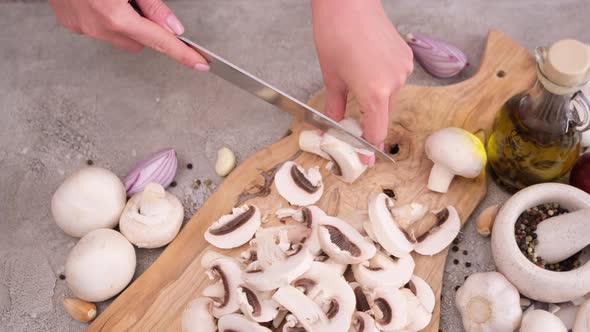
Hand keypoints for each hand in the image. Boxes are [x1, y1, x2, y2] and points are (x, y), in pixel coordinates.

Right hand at [48, 0, 208, 70]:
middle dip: (146, 29)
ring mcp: (81, 26)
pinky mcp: (69, 22)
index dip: (182, 53)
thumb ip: (153, 5)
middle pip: (139, 42)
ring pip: (118, 37)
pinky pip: (98, 28)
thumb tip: (172, 27)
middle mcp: (96, 26)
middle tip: (137, 3)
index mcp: (114, 15)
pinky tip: (99, 0)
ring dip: (124, 23)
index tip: (199, 63)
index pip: (160, 41)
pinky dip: (105, 18)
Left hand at [311, 0, 412, 146]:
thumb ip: (335, 107)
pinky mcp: (406, 57)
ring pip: (390, 97)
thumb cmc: (335, 34)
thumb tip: (332, 127)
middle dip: (369, 122)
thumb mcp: (331, 77)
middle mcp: (395, 83)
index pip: (377, 132)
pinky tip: (367, 70)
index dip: (370, 149)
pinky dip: (383, 83)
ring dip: (376, 100)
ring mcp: (403, 69)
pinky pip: (395, 80)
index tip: (366, 159)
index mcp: (375, 93)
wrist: (348, 2)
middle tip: (352, 124)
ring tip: (356, 83)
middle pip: (383, 115)